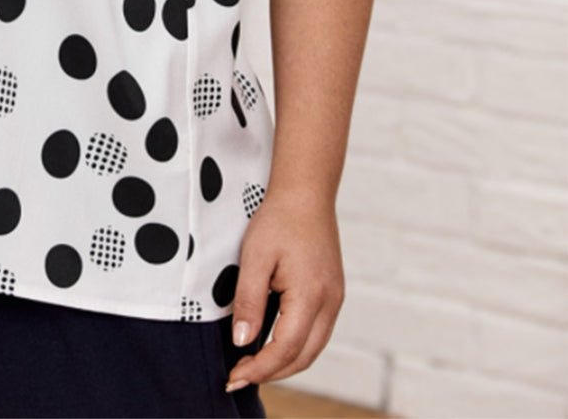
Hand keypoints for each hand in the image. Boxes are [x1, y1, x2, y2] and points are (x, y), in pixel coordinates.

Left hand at [224, 186, 345, 393]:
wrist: (306, 192)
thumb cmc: (278, 219)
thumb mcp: (254, 257)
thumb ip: (248, 302)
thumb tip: (242, 342)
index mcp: (310, 296)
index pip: (285, 349)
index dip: (260, 369)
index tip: (234, 377)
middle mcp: (329, 304)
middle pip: (303, 357)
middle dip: (272, 372)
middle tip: (239, 376)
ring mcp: (335, 299)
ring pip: (313, 348)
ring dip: (285, 362)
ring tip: (254, 365)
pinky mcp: (333, 293)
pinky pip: (317, 332)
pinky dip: (296, 346)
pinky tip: (274, 342)